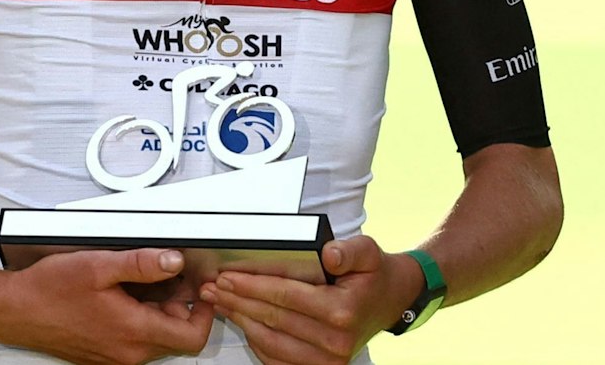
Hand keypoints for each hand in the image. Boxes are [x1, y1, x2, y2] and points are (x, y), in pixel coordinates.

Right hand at [0, 248, 214, 364]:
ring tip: (142, 282)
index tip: (201, 288)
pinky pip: (136, 340)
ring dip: (159, 310)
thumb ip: (142, 263)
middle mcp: (127, 353)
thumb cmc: (49, 290)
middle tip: (169, 276)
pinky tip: (125, 295)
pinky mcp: (103, 355)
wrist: (14, 310)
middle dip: (181, 305)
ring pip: (157, 337)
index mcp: (133, 333)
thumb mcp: (100, 265)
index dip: (206, 311)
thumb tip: (175, 260)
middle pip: (177, 335)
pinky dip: (141, 318)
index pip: (194, 336)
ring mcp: (115, 357)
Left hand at [200, 235, 422, 364]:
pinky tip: (244, 322)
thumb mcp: (368, 252)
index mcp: (343, 311)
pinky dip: (256, 341)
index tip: (229, 276)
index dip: (254, 286)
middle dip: (239, 301)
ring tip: (222, 302)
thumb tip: (328, 254)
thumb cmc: (374, 276)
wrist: (390, 302)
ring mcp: (327, 360)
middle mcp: (334, 341)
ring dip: (242, 321)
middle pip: (273, 319)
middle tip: (215, 288)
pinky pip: (277, 359)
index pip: (286, 297)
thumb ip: (349, 251)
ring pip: (270, 341)